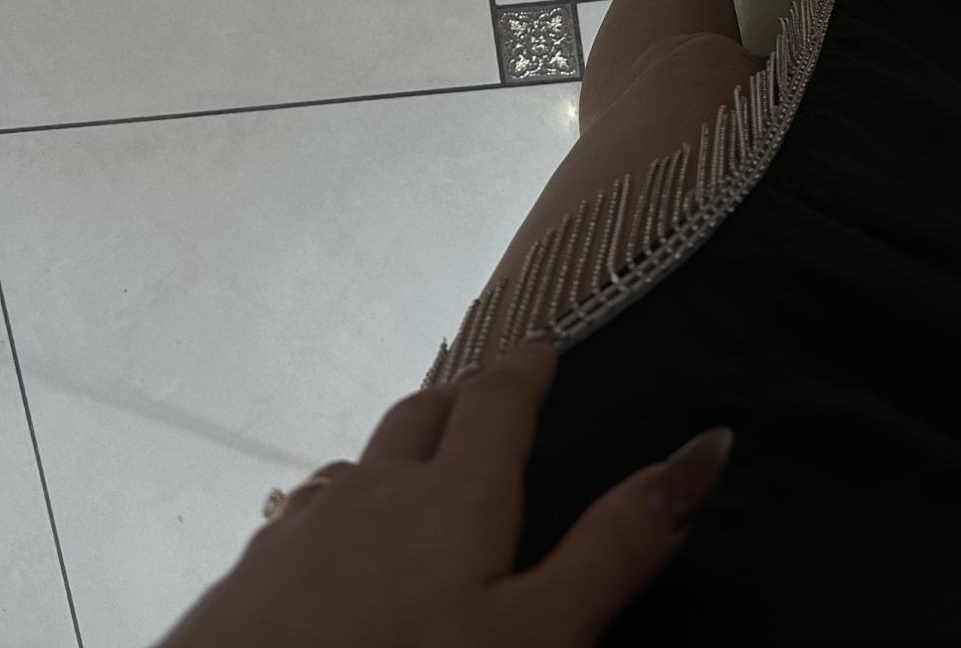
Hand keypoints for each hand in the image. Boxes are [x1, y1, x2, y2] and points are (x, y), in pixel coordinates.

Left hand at [158, 339, 732, 646]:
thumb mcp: (542, 632)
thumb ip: (618, 543)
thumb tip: (709, 444)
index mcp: (455, 496)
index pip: (498, 401)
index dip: (526, 367)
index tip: (545, 342)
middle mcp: (375, 490)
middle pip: (422, 414)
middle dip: (462, 396)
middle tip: (490, 395)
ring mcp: (303, 530)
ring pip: (361, 460)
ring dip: (398, 447)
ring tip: (420, 460)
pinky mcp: (250, 577)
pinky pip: (308, 512)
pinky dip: (342, 503)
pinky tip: (336, 542)